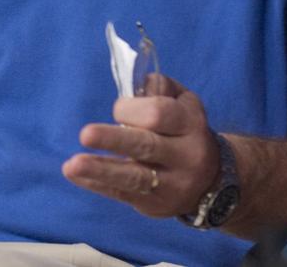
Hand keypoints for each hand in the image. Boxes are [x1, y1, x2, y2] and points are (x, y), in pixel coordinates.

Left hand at [61, 74, 219, 218]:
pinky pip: (123, 193)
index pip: (159, 114)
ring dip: (101, 170)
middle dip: (114, 140)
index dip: (133, 109)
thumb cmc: (185, 130)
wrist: (214, 181)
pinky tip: (75, 174)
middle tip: (85, 134)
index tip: (118, 110)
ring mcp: (171, 184)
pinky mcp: (155, 203)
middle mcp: (185, 156)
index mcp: (190, 124)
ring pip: (135, 177)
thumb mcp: (184, 102)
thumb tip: (136, 83)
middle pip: (147, 146)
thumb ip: (160, 87)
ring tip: (72, 165)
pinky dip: (96, 183)